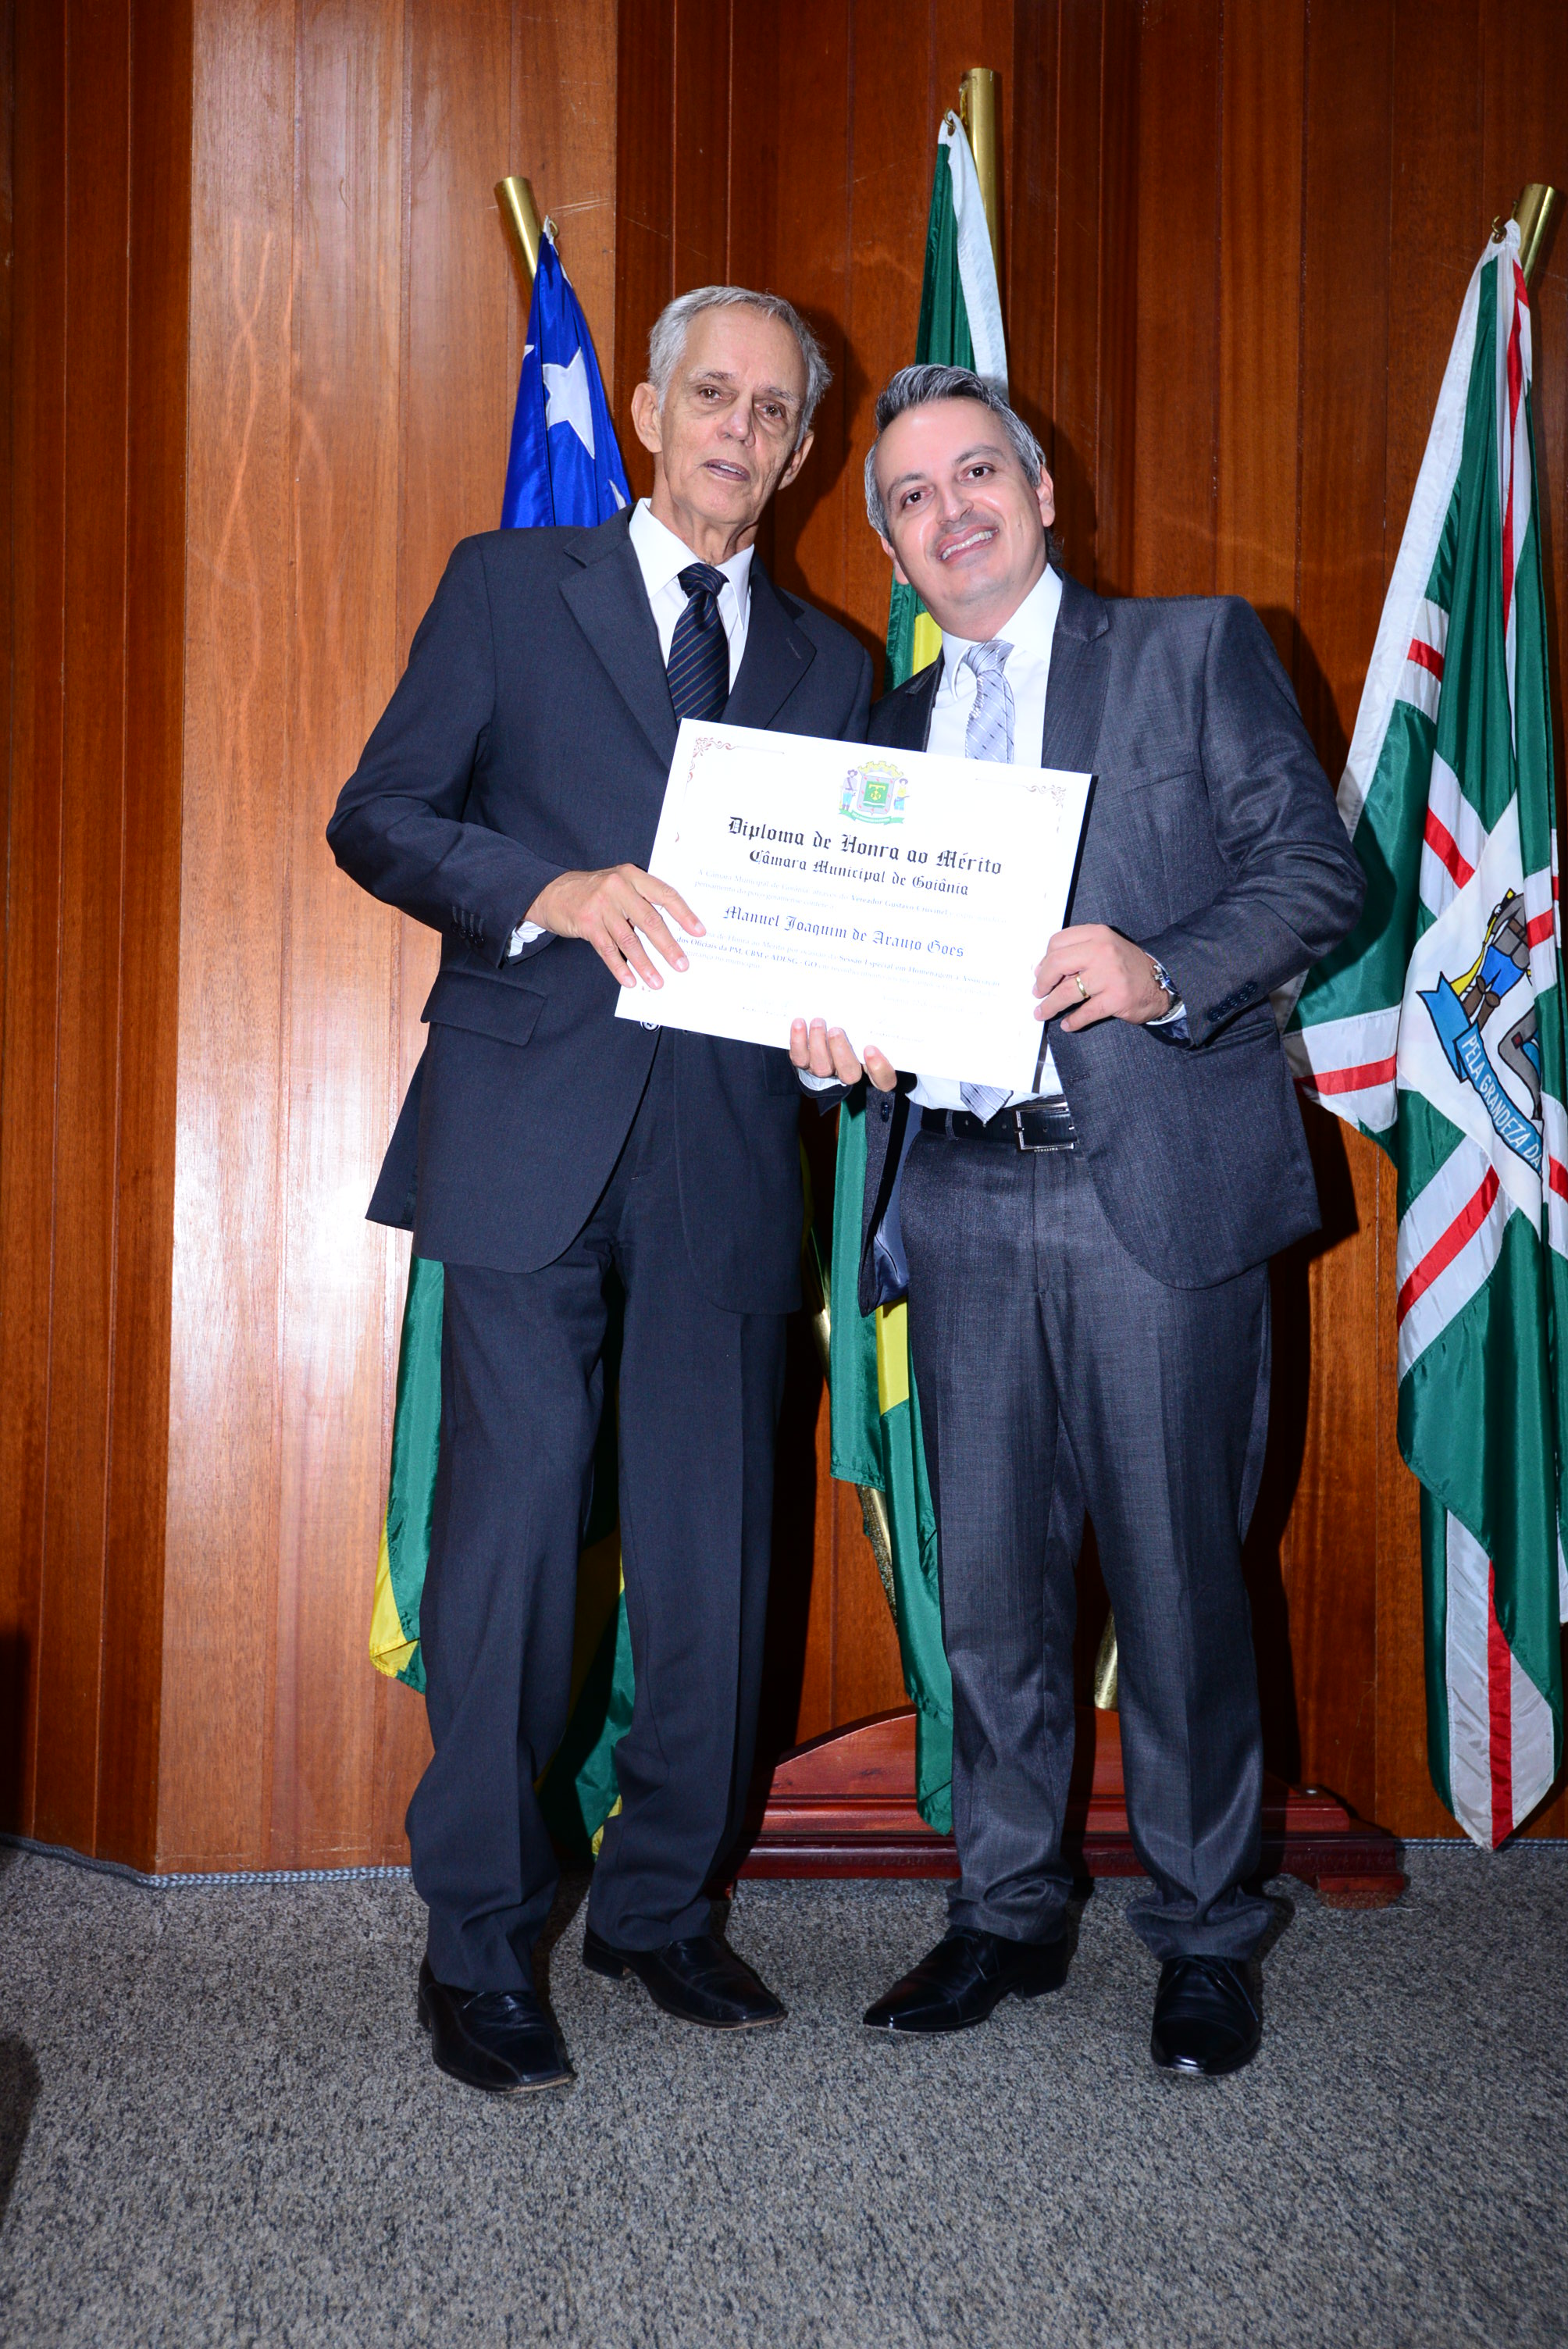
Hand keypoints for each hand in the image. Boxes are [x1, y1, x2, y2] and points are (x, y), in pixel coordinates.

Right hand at [526, 865, 702, 989]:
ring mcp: (601, 905)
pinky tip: (630, 981)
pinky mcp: (586, 923)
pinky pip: (608, 950)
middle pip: (650, 920)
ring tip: (658, 981)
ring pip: (629, 939)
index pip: (665, 895)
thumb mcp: (620, 885)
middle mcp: (618, 887)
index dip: (684, 914)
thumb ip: (642, 900)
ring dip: (645, 964)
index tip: (699, 932)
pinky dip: (620, 968)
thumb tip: (672, 932)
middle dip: (668, 946)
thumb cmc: (595, 892)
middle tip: (682, 964)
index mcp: (632, 876)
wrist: (553, 892)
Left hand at [789, 1017, 896, 1091]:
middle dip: (841, 1052)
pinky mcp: (804, 1062)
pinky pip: (799, 1058)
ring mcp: (825, 1069)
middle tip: (836, 1030)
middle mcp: (848, 1070)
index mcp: (870, 1063)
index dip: (879, 1069)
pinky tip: (799, 1023)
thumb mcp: (862, 1022)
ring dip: (818, 1044)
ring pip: (822, 1067)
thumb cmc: (850, 1023)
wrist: (820, 1029)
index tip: (870, 1048)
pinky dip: (798, 1041)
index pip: (884, 1079)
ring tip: (818, 1022)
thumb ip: (870, 1017)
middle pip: (850, 1074)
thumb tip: (870, 995)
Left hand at [1032, 924, 1170, 1029]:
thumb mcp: (1104, 948)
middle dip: (1043, 982)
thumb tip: (1043, 972)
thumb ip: (1078, 954)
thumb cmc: (1127, 966)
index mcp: (1097, 935)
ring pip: (1067, 991)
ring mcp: (1110, 975)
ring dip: (1050, 1005)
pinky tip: (1068, 1024)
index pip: (1057, 943)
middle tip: (1039, 993)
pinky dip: (1073, 1021)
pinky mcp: (1116, 998)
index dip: (1044, 961)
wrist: (1161, 982)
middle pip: (1057, 964)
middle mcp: (1103, 951)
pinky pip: (1085, 1012)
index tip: (1041, 974)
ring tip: (1042, 1012)